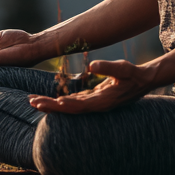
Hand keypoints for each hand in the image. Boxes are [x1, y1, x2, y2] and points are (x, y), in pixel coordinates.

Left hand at [28, 59, 154, 113]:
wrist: (143, 82)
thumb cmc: (133, 74)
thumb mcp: (124, 69)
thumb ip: (108, 67)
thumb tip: (92, 65)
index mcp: (102, 101)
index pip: (80, 106)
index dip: (65, 106)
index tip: (51, 103)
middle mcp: (96, 106)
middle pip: (69, 109)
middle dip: (50, 107)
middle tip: (32, 102)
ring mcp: (94, 104)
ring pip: (69, 107)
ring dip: (51, 105)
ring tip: (33, 101)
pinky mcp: (93, 99)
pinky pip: (73, 103)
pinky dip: (60, 102)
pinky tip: (49, 101)